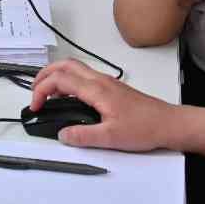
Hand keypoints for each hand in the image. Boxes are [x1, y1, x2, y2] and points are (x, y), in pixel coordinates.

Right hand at [30, 59, 177, 149]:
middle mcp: (100, 81)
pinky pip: (84, 76)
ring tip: (48, 94)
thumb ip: (82, 136)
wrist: (169, 124)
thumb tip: (62, 134)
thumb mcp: (110, 138)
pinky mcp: (113, 88)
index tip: (36, 106)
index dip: (42, 90)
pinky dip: (69, 81)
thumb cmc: (145, 128)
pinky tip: (70, 99)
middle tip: (35, 92)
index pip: (60, 80)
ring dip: (57, 76)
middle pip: (65, 65)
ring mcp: (107, 82)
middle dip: (44, 75)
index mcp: (96, 90)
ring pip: (75, 68)